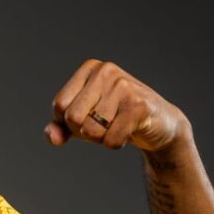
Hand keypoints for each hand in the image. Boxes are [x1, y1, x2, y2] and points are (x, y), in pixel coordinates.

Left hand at [44, 59, 187, 151]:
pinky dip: (115, 144)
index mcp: (90, 69)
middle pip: (72, 118)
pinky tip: (128, 131)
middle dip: (85, 131)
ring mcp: (123, 86)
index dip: (69, 122)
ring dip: (102, 138)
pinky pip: (110, 140)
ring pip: (91, 131)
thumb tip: (52, 137)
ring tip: (118, 125)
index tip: (90, 116)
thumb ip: (61, 127)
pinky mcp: (138, 106)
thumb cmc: (116, 118)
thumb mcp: (83, 120)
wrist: (160, 124)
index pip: (59, 105)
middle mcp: (106, 71)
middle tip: (105, 124)